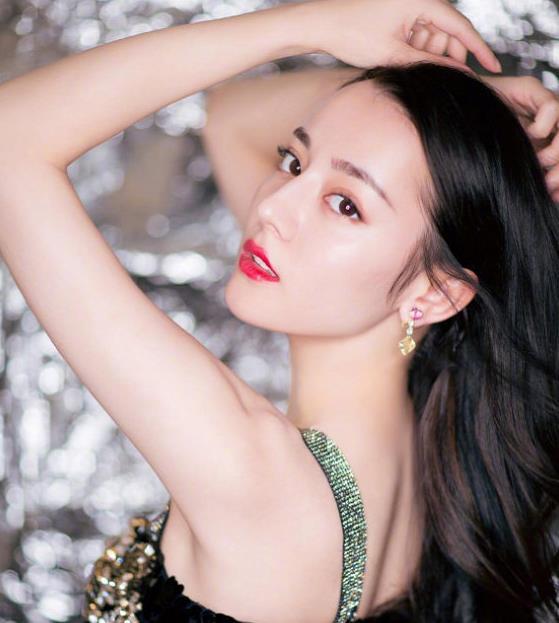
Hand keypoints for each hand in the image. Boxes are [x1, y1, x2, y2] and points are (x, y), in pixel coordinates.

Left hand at [301, 0, 500, 72]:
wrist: (321, 24)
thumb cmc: (352, 36)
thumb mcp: (393, 55)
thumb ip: (428, 64)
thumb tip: (458, 74)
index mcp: (422, 0)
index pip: (461, 27)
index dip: (479, 50)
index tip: (494, 68)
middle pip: (448, 32)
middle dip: (445, 56)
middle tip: (432, 76)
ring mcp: (409, 4)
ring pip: (433, 35)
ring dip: (425, 54)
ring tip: (401, 63)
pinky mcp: (399, 12)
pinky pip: (418, 33)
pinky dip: (414, 49)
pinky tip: (397, 57)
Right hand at [479, 75, 558, 201]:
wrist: (452, 118)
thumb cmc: (471, 141)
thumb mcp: (505, 165)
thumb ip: (525, 174)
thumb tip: (551, 197)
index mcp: (541, 139)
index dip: (558, 176)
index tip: (553, 195)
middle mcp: (545, 120)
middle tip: (548, 181)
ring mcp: (538, 104)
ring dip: (556, 149)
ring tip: (539, 160)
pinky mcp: (530, 89)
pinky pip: (551, 107)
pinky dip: (544, 125)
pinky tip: (530, 134)